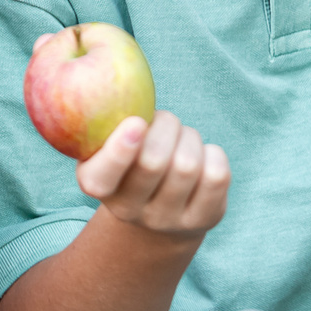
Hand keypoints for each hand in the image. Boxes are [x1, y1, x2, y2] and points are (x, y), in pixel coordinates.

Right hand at [75, 105, 230, 241]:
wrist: (159, 207)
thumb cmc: (131, 155)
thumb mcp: (109, 138)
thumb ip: (112, 118)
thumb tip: (124, 89)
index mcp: (95, 185)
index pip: (101, 179)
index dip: (119, 151)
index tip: (136, 123)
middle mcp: (128, 211)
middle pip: (153, 161)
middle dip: (167, 125)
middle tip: (167, 121)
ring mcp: (166, 220)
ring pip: (187, 165)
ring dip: (189, 138)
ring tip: (183, 139)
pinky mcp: (203, 220)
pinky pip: (216, 176)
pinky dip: (212, 153)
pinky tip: (202, 156)